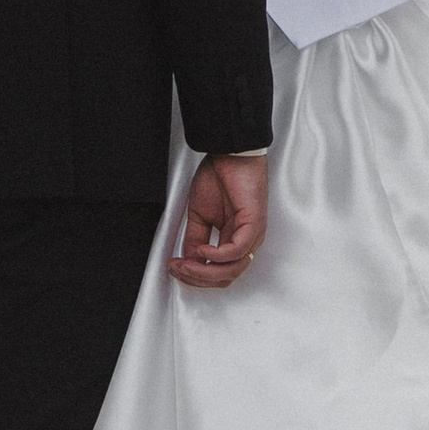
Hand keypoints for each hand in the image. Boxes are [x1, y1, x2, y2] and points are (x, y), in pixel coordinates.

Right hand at [166, 149, 267, 289]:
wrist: (231, 152)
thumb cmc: (222, 175)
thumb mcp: (200, 214)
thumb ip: (195, 238)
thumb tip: (189, 259)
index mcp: (235, 239)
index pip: (219, 272)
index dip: (195, 275)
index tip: (175, 268)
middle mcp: (246, 241)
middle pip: (224, 277)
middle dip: (197, 277)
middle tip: (177, 269)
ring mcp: (252, 234)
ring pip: (231, 270)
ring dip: (204, 271)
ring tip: (186, 263)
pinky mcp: (253, 223)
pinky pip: (236, 250)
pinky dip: (217, 255)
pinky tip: (203, 249)